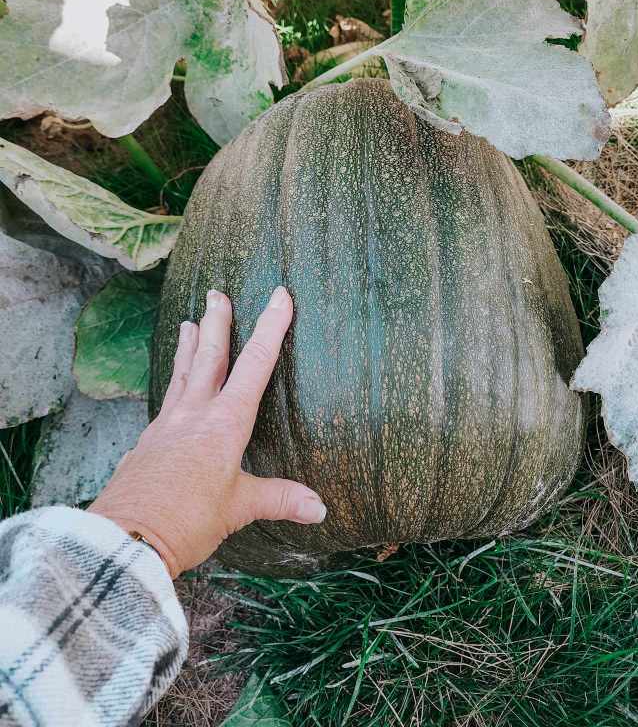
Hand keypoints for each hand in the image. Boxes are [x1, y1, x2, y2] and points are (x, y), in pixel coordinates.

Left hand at [89, 286, 325, 577]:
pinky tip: (171, 391)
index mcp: (224, 423)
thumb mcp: (240, 509)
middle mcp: (194, 414)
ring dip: (188, 346)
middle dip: (218, 322)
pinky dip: (171, 385)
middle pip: (209, 357)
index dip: (271, 328)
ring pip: (181, 374)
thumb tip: (319, 506)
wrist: (126, 538)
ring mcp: (166, 426)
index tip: (279, 296)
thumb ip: (280, 499)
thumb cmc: (185, 520)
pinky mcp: (147, 443)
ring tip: (187, 322)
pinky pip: (164, 403)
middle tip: (217, 292)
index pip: (255, 365)